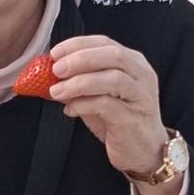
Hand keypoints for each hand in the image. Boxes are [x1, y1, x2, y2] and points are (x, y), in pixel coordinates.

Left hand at [48, 35, 168, 179]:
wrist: (144, 151)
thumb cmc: (120, 120)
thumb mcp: (97, 96)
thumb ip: (79, 82)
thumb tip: (49, 74)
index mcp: (133, 63)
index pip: (105, 43)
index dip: (78, 45)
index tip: (55, 53)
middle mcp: (142, 75)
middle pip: (113, 56)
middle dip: (80, 60)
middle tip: (56, 70)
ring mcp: (141, 96)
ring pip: (112, 79)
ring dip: (79, 83)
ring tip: (57, 91)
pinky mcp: (134, 118)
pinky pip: (107, 105)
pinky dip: (83, 105)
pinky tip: (70, 110)